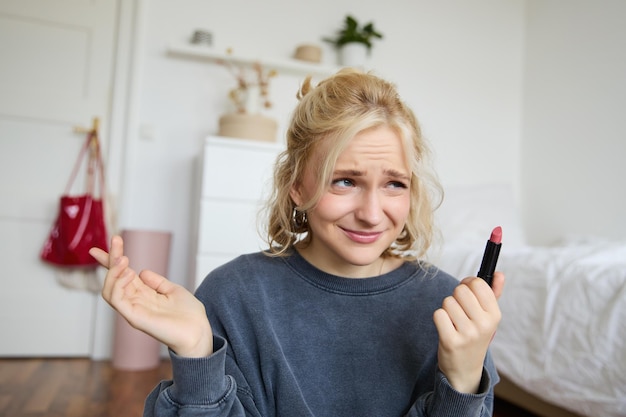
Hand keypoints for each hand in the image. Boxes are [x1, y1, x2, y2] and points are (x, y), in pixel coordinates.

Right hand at [90, 235, 213, 357]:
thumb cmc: (189, 315)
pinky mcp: (134, 318)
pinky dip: (117, 285)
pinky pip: (116, 300)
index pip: (122, 275)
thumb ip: (157, 282)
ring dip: (113, 271)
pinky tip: (128, 273)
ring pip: (109, 290)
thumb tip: (142, 271)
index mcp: (144, 295)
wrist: (198, 331)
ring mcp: (133, 310)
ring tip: (124, 259)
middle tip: (116, 240)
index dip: (112, 261)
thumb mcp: (173, 290)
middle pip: (114, 279)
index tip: (105, 244)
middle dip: (112, 258)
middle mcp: (135, 302)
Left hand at [433, 271, 503, 392]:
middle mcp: (484, 324)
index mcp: (495, 315)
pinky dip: (439, 319)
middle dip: (456, 296)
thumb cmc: (475, 336)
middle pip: (460, 290)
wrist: (464, 369)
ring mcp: (468, 334)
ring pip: (448, 301)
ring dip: (447, 309)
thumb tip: (500, 273)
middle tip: (459, 311)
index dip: (468, 283)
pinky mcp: (451, 341)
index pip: (478, 284)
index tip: (467, 291)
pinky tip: (446, 328)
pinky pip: (438, 314)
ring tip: (454, 322)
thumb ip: (493, 293)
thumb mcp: (488, 317)